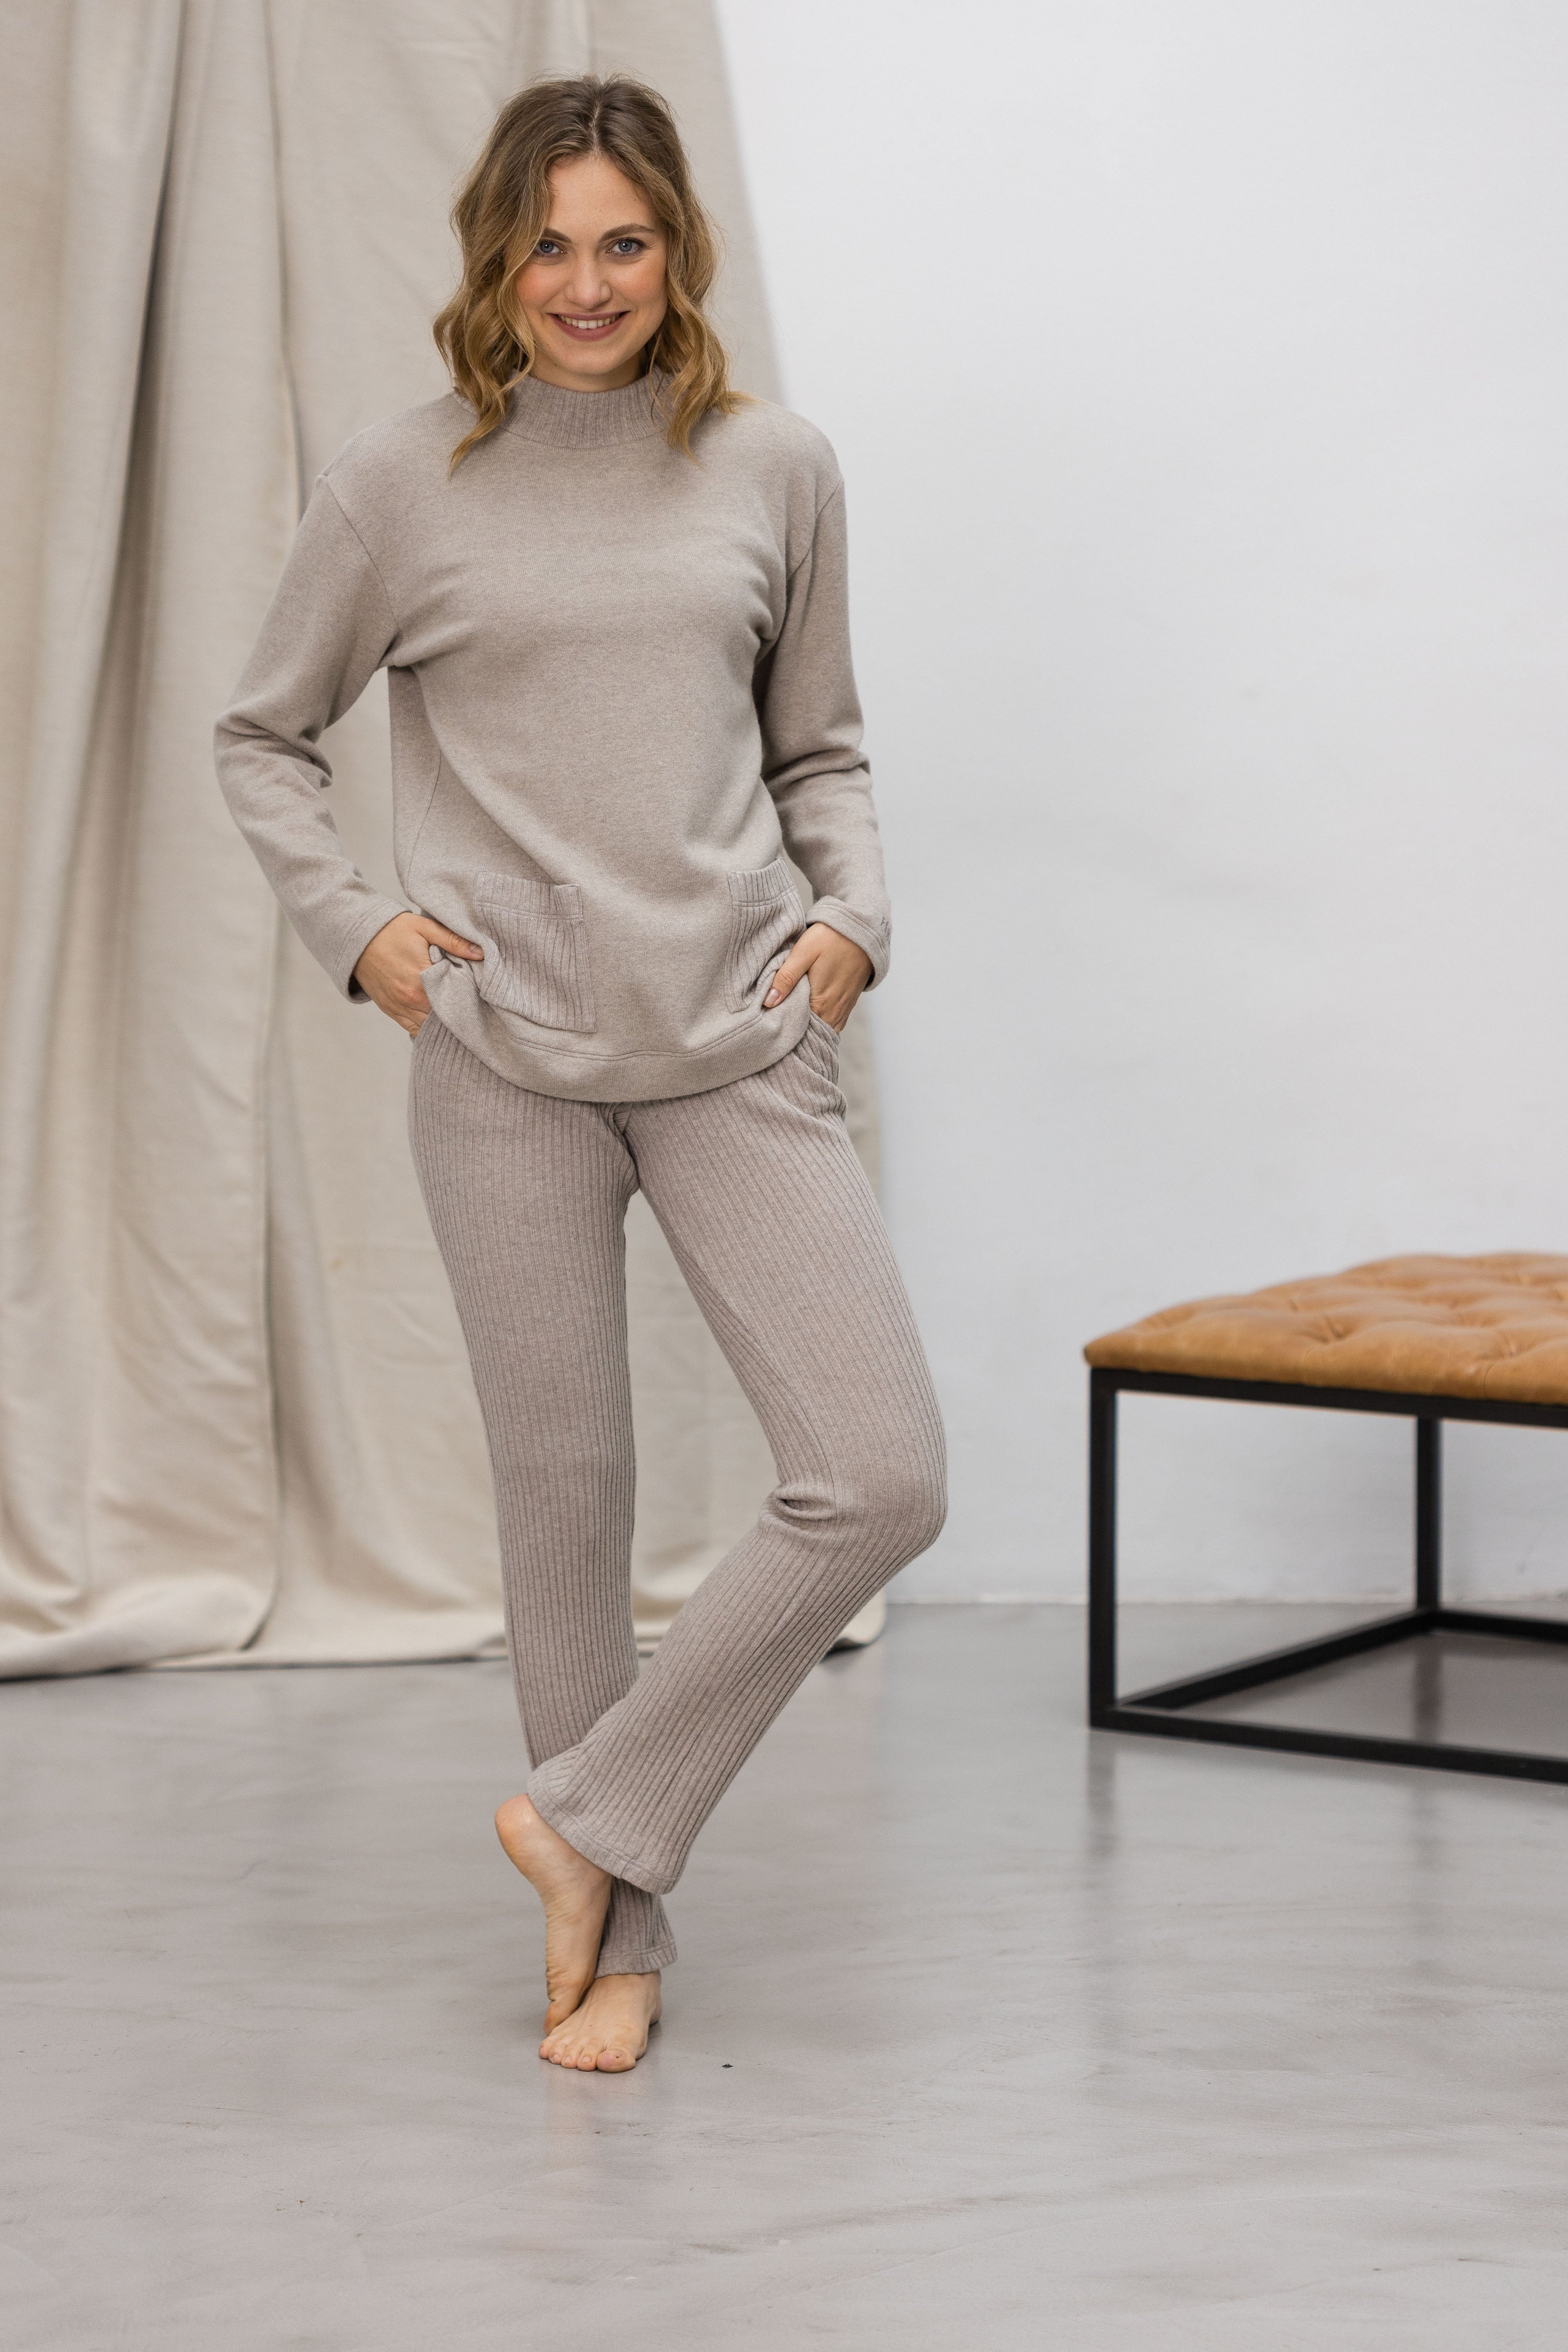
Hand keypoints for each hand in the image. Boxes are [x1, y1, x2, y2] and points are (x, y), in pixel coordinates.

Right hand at [353, 911, 481, 1035]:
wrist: (357, 937)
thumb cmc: (392, 930)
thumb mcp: (424, 928)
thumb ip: (453, 941)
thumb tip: (480, 953)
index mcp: (421, 978)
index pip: (454, 999)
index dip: (469, 998)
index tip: (477, 993)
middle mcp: (410, 998)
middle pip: (444, 1017)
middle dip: (458, 1013)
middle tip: (471, 1006)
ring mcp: (399, 1007)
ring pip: (429, 1027)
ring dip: (443, 1023)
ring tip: (456, 1015)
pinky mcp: (390, 1011)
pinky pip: (413, 1030)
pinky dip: (426, 1028)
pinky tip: (437, 1021)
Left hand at [763, 922, 872, 1031]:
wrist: (861, 930)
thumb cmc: (830, 938)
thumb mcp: (803, 952)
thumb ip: (786, 978)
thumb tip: (768, 1002)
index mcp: (819, 1002)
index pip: (798, 1030)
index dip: (783, 1030)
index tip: (770, 1027)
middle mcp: (833, 1011)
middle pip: (811, 1034)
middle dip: (795, 1034)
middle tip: (777, 1028)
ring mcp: (843, 1009)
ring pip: (824, 1031)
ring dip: (809, 1031)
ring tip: (792, 1026)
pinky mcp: (849, 1004)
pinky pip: (834, 1025)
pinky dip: (822, 1026)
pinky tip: (810, 1019)